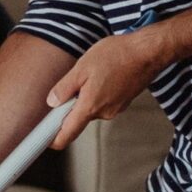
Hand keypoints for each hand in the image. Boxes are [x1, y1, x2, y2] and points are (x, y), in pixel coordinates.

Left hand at [47, 29, 168, 149]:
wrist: (148, 52)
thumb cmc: (117, 55)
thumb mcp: (82, 67)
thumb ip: (65, 88)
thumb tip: (52, 102)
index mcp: (90, 106)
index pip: (67, 135)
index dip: (53, 139)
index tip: (44, 137)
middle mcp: (104, 113)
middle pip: (79, 119)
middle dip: (72, 105)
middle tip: (73, 82)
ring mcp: (115, 110)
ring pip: (92, 108)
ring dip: (86, 96)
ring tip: (94, 73)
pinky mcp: (123, 103)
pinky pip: (103, 103)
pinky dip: (99, 93)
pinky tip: (104, 75)